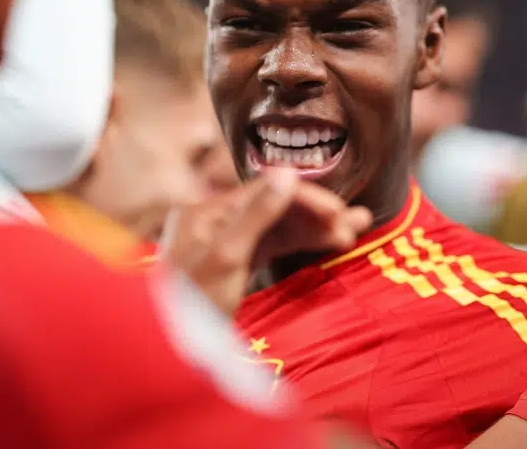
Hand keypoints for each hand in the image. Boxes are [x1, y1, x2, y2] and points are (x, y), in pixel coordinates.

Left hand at [161, 169, 372, 314]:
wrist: (170, 353)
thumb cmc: (193, 303)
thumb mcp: (226, 257)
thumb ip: (257, 214)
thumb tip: (287, 173)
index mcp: (204, 211)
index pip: (264, 191)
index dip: (304, 199)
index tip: (338, 212)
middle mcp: (213, 221)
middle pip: (273, 208)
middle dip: (316, 215)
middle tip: (357, 224)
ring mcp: (224, 242)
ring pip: (277, 228)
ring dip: (314, 230)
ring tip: (352, 234)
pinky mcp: (234, 264)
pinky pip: (271, 246)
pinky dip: (298, 245)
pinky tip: (326, 244)